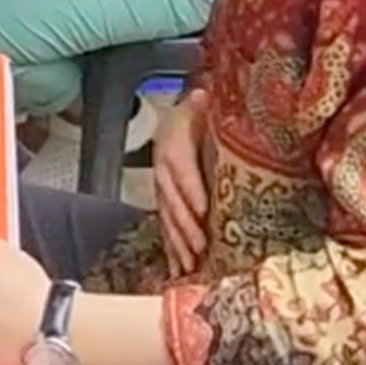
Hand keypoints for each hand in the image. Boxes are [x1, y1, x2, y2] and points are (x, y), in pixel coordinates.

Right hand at [154, 87, 209, 273]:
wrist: (185, 116)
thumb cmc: (201, 113)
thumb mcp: (203, 104)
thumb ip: (203, 105)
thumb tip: (201, 94)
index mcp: (173, 138)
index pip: (178, 164)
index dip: (189, 187)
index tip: (204, 209)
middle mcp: (163, 165)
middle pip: (170, 197)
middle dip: (184, 224)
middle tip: (200, 246)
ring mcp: (162, 186)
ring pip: (166, 215)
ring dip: (177, 242)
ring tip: (190, 265)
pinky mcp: (166, 202)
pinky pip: (166, 226)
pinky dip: (172, 249)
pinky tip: (179, 269)